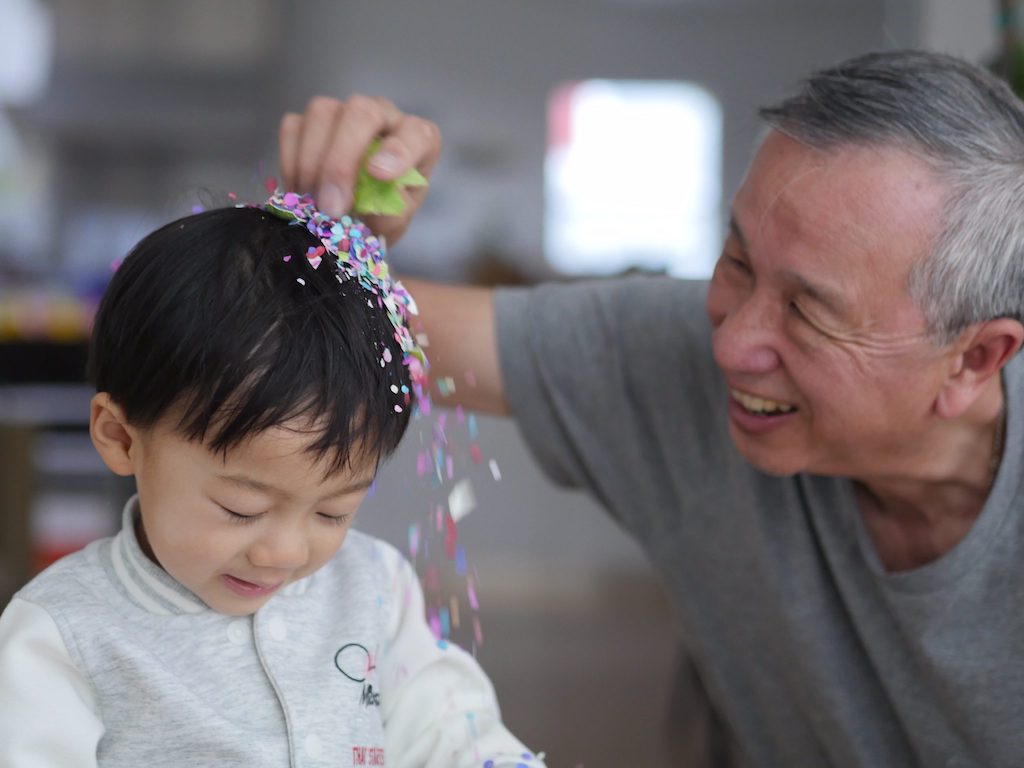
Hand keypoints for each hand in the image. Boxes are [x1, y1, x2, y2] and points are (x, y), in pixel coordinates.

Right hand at [278, 94, 440, 245]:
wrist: (359, 216)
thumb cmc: (385, 213)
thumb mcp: (394, 220)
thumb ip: (387, 212)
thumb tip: (365, 205)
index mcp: (417, 138)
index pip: (415, 133)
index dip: (397, 151)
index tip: (379, 177)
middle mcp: (383, 115)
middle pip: (361, 112)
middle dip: (341, 160)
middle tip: (331, 206)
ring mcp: (344, 112)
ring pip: (322, 113)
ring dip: (312, 162)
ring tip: (314, 203)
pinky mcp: (310, 121)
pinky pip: (293, 127)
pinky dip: (291, 162)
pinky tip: (300, 191)